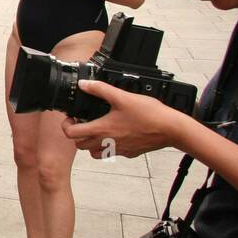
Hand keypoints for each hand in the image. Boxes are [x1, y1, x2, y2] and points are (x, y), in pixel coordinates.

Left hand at [61, 80, 186, 158]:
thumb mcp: (122, 96)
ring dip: (91, 143)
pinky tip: (117, 134)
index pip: (71, 134)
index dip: (66, 125)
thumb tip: (85, 84)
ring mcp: (118, 150)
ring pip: (94, 153)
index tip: (72, 118)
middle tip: (83, 123)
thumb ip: (100, 89)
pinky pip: (112, 153)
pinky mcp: (129, 153)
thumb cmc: (149, 115)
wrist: (172, 129)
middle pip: (80, 146)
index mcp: (101, 129)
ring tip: (98, 130)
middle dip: (78, 134)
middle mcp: (107, 143)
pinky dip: (108, 146)